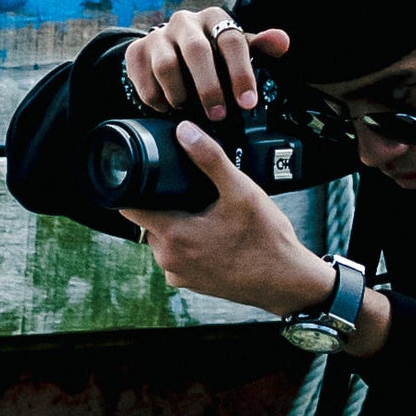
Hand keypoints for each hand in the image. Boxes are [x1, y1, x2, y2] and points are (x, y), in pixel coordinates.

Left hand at [119, 120, 332, 317]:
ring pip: (164, 239)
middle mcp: (168, 259)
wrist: (286, 282)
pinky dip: (191, 244)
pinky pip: (179, 256)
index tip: (152, 179)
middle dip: (166, 205)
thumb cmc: (266, 240)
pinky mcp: (191, 284)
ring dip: (178, 225)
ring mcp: (179, 274)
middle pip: (149, 221)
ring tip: (210, 217)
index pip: (129, 208)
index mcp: (173, 236)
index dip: (136, 188)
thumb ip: (210, 159)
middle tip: (197, 197)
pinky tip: (217, 238)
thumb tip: (185, 132)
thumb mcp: (241, 191)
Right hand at [125, 5, 291, 120]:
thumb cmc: (213, 53)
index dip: (241, 73)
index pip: (231, 40)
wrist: (169, 49)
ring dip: (180, 94)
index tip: (248, 103)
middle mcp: (184, 22)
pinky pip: (145, 80)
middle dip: (210, 88)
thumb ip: (261, 47)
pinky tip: (168, 106)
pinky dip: (157, 99)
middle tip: (218, 115)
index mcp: (214, 18)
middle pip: (197, 52)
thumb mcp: (238, 49)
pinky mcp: (135, 52)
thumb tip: (283, 41)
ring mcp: (157, 35)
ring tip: (188, 110)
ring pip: (167, 66)